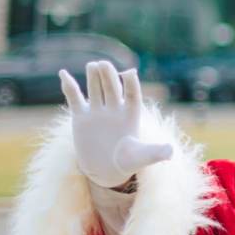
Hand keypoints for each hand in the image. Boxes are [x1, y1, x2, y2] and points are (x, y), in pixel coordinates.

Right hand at [59, 62, 172, 188]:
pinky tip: (63, 73)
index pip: (133, 95)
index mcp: (131, 114)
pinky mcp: (81, 116)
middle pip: (113, 87)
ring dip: (93, 77)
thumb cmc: (128, 161)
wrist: (106, 169)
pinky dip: (69, 86)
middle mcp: (115, 108)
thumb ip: (155, 152)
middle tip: (103, 64)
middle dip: (109, 76)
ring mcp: (98, 111)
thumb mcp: (142, 157)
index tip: (129, 72)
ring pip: (95, 89)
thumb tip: (171, 151)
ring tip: (92, 65)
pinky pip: (75, 98)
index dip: (131, 83)